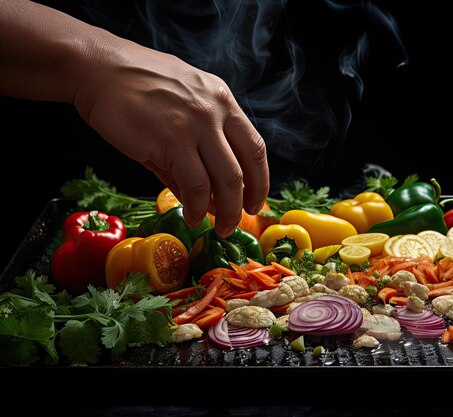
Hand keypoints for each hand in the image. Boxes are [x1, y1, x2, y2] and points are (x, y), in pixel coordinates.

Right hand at [73, 37, 268, 236]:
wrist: (98, 69)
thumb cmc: (136, 90)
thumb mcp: (181, 108)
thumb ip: (199, 151)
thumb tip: (208, 199)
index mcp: (223, 101)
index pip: (255, 148)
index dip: (260, 181)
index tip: (255, 202)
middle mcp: (216, 111)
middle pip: (246, 168)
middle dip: (245, 203)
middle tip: (236, 222)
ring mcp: (196, 125)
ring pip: (226, 180)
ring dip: (225, 212)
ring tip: (217, 226)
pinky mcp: (171, 141)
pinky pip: (194, 184)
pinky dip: (196, 207)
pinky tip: (190, 215)